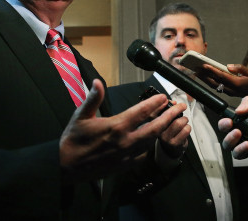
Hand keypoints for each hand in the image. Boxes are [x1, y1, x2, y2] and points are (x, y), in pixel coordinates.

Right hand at [59, 79, 186, 182]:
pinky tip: (152, 138)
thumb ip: (93, 98)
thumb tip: (98, 82)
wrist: (67, 167)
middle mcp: (125, 141)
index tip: (163, 96)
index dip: (154, 103)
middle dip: (169, 117)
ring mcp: (127, 155)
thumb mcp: (81, 116)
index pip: (141, 112)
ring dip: (163, 130)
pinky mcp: (125, 165)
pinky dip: (151, 144)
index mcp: (116, 127)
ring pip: (152, 141)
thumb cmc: (73, 139)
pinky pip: (144, 153)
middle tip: (180, 108)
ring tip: (171, 120)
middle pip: (155, 128)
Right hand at [158, 100, 189, 157]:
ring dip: (184, 120)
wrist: (170, 148)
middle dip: (179, 111)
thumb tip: (174, 102)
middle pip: (169, 116)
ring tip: (184, 122)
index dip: (169, 105)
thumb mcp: (166, 120)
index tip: (178, 103)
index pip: (157, 111)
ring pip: (179, 123)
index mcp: (153, 123)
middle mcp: (157, 131)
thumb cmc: (169, 131)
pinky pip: (185, 131)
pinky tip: (185, 130)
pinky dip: (188, 128)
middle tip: (182, 110)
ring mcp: (165, 138)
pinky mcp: (174, 143)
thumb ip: (168, 109)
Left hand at [195, 64, 247, 103]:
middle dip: (204, 75)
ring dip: (204, 79)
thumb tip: (228, 66)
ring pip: (213, 85)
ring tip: (196, 72)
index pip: (221, 76)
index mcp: (236, 83)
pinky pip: (216, 87)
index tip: (204, 65)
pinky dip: (209, 82)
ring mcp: (228, 92)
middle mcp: (230, 88)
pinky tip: (204, 77)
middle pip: (214, 82)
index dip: (212, 70)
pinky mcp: (227, 92)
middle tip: (195, 68)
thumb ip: (239, 68)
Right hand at [217, 97, 247, 165]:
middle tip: (237, 132)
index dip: (223, 125)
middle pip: (228, 143)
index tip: (228, 122)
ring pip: (237, 154)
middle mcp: (244, 137)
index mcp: (242, 124)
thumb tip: (238, 110)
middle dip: (229, 139)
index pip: (226, 127)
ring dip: (239, 149)